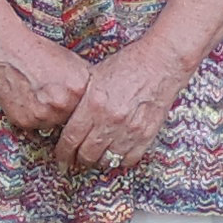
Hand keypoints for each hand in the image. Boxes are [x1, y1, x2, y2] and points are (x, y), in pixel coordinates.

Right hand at [0, 11, 90, 143]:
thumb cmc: (40, 52)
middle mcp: (62, 104)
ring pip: (54, 125)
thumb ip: (86, 82)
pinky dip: (34, 117)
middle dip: (67, 111)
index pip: (89, 110)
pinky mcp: (25, 122)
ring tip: (40, 95)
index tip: (81, 105)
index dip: (84, 106)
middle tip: (56, 97)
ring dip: (51, 116)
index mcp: (78, 88)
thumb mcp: (72, 61)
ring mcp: (43, 115)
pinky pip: (36, 127)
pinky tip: (29, 99)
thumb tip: (98, 98)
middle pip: (73, 119)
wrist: (8, 49)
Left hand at [53, 36, 193, 177]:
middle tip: (75, 160)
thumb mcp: (95, 76)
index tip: (61, 156)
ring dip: (98, 162)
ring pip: (107, 161)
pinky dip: (120, 160)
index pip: (70, 139)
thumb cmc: (129, 64)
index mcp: (93, 103)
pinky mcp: (147, 134)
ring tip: (94, 157)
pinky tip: (115, 153)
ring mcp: (129, 129)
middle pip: (87, 154)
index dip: (63, 152)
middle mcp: (110, 119)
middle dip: (78, 160)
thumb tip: (68, 119)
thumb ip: (81, 100)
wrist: (161, 61)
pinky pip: (129, 159)